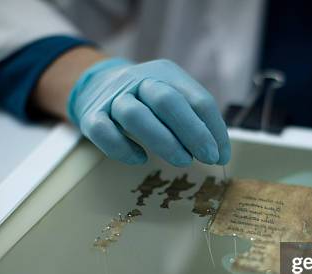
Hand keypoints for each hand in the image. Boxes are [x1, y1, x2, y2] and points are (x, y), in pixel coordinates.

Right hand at [67, 58, 229, 165]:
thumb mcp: (172, 97)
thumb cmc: (145, 100)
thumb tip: (219, 154)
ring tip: (182, 161)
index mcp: (166, 73)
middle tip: (206, 158)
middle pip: (167, 101)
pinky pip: (105, 132)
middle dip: (192, 132)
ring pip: (135, 115)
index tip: (220, 155)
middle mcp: (138, 80)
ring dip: (163, 141)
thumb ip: (195, 121)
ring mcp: (113, 97)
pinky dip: (123, 149)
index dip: (213, 129)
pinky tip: (140, 159)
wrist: (94, 84)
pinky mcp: (91, 116)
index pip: (197, 99)